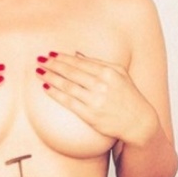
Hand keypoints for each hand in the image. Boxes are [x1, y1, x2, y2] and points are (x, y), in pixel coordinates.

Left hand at [36, 51, 157, 145]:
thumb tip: (76, 54)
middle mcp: (101, 84)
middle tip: (40, 60)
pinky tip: (46, 88)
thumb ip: (99, 62)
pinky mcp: (90, 114)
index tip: (51, 54)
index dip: (63, 57)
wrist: (138, 122)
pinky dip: (55, 94)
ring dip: (50, 77)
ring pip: (67, 85)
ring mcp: (95, 100)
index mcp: (108, 72)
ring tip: (39, 72)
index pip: (80, 62)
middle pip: (71, 72)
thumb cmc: (129, 96)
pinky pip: (68, 102)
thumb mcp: (120, 73)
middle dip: (53, 64)